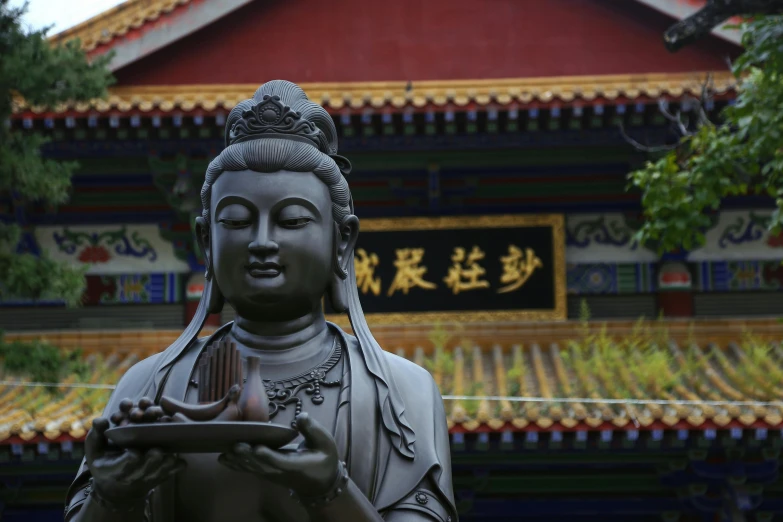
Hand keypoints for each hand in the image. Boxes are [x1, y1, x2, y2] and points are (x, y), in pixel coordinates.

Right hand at [86, 417, 185, 506]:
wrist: (117, 484)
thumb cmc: (105, 460)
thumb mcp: (95, 449)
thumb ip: (96, 434)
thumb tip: (99, 420)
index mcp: (112, 469)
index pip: (120, 465)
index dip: (126, 460)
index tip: (133, 453)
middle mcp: (130, 475)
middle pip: (141, 469)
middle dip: (149, 461)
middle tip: (157, 451)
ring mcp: (145, 477)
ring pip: (156, 473)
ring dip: (164, 465)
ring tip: (171, 456)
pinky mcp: (158, 477)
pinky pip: (168, 474)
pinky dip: (174, 469)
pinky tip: (181, 463)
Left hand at [218, 413, 339, 494]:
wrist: (319, 483)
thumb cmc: (323, 459)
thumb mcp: (325, 442)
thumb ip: (313, 430)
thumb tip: (301, 416)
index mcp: (297, 464)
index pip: (281, 461)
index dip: (269, 456)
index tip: (258, 448)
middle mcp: (281, 472)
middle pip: (262, 465)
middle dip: (248, 456)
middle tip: (235, 445)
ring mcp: (272, 474)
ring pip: (253, 469)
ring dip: (238, 461)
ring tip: (224, 452)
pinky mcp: (266, 473)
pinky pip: (250, 470)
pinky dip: (236, 465)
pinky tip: (223, 459)